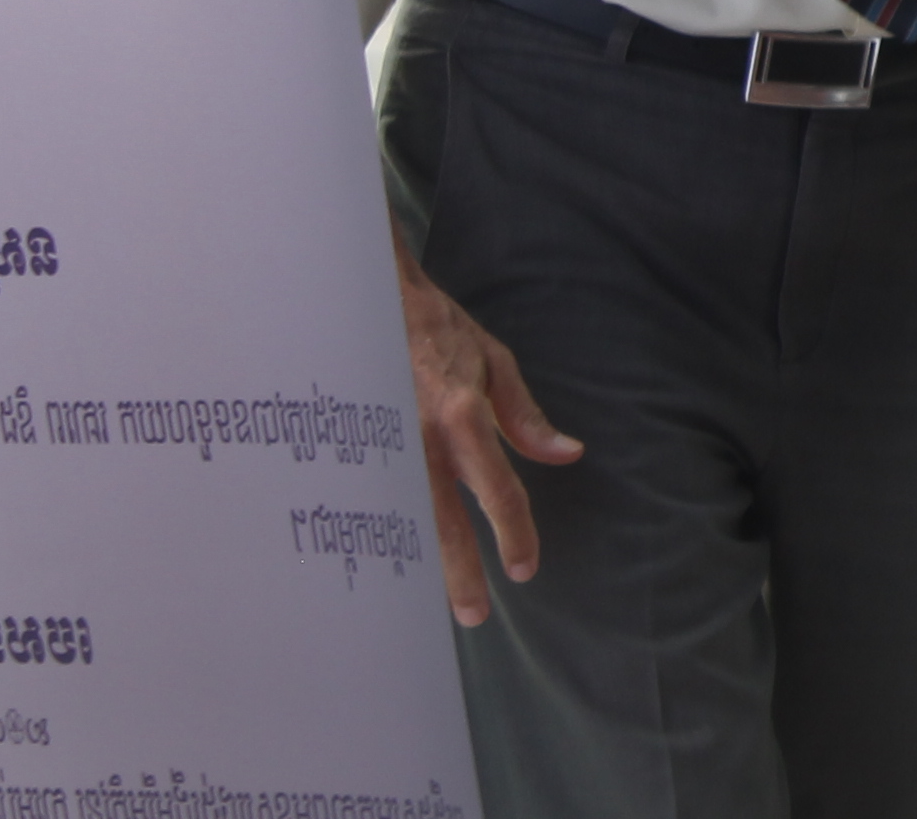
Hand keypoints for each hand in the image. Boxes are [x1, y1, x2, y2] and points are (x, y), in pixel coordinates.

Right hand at [393, 222, 580, 624]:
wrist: (369, 299)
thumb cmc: (439, 330)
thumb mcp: (494, 362)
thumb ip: (526, 416)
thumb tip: (565, 455)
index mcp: (461, 417)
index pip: (496, 490)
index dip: (514, 533)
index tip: (524, 569)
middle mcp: (419, 439)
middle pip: (442, 522)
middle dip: (459, 573)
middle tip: (475, 617)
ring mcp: (379, 446)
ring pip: (400, 522)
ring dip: (416, 566)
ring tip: (428, 608)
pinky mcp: (351, 447)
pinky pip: (368, 503)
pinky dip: (379, 538)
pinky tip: (385, 567)